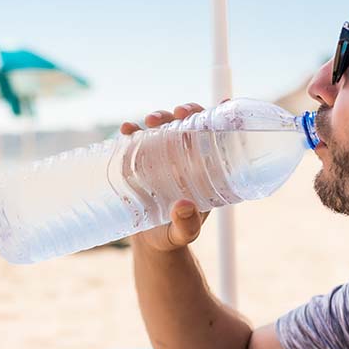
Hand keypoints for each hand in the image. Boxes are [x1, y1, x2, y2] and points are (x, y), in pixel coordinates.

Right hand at [120, 103, 211, 252]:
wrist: (149, 243)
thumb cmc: (173, 235)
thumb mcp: (183, 234)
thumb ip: (187, 225)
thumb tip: (183, 207)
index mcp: (204, 168)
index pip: (215, 136)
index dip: (219, 117)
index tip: (222, 104)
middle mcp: (183, 157)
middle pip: (189, 124)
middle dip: (185, 112)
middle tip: (178, 113)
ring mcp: (160, 156)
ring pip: (163, 127)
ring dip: (158, 116)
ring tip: (151, 121)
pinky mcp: (138, 161)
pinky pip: (135, 140)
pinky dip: (131, 131)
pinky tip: (126, 129)